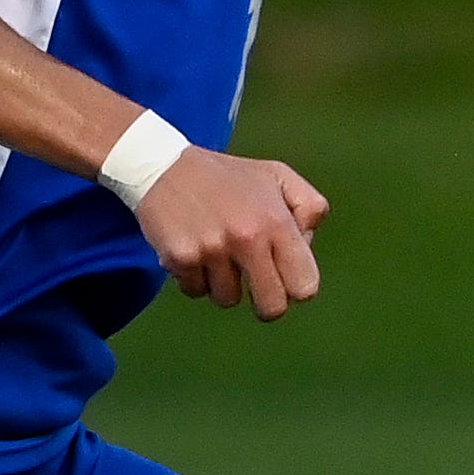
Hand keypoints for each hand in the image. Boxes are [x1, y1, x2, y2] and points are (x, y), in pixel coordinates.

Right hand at [133, 148, 327, 320]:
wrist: (164, 166)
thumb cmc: (229, 177)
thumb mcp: (279, 176)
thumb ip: (309, 208)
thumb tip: (306, 247)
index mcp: (276, 221)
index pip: (304, 286)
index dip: (297, 287)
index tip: (286, 277)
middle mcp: (246, 238)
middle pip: (271, 308)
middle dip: (267, 303)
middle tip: (256, 285)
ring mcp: (211, 250)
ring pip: (228, 300)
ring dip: (224, 284)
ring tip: (218, 254)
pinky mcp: (179, 258)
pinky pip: (195, 291)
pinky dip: (195, 278)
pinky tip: (195, 250)